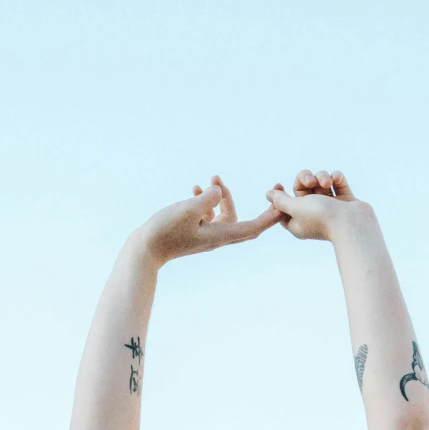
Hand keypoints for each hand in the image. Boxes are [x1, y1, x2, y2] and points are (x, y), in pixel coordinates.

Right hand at [133, 176, 277, 265]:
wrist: (143, 250)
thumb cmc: (164, 231)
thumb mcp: (186, 210)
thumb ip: (206, 198)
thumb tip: (218, 191)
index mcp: (220, 235)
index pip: (254, 227)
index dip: (271, 217)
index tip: (285, 205)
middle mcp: (216, 237)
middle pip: (244, 222)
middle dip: (250, 204)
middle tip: (267, 188)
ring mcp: (204, 235)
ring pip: (224, 214)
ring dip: (221, 196)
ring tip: (213, 178)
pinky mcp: (193, 232)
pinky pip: (207, 215)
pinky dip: (206, 201)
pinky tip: (197, 187)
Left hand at [267, 169, 372, 242]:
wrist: (353, 223)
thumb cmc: (322, 217)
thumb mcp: (296, 208)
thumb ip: (281, 201)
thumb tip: (269, 195)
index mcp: (298, 222)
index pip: (283, 207)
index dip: (280, 196)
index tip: (279, 185)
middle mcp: (313, 215)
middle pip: (302, 189)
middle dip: (305, 179)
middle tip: (311, 180)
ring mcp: (330, 207)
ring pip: (320, 182)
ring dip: (322, 177)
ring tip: (328, 183)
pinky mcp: (345, 201)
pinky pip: (337, 183)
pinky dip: (336, 178)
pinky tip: (337, 179)